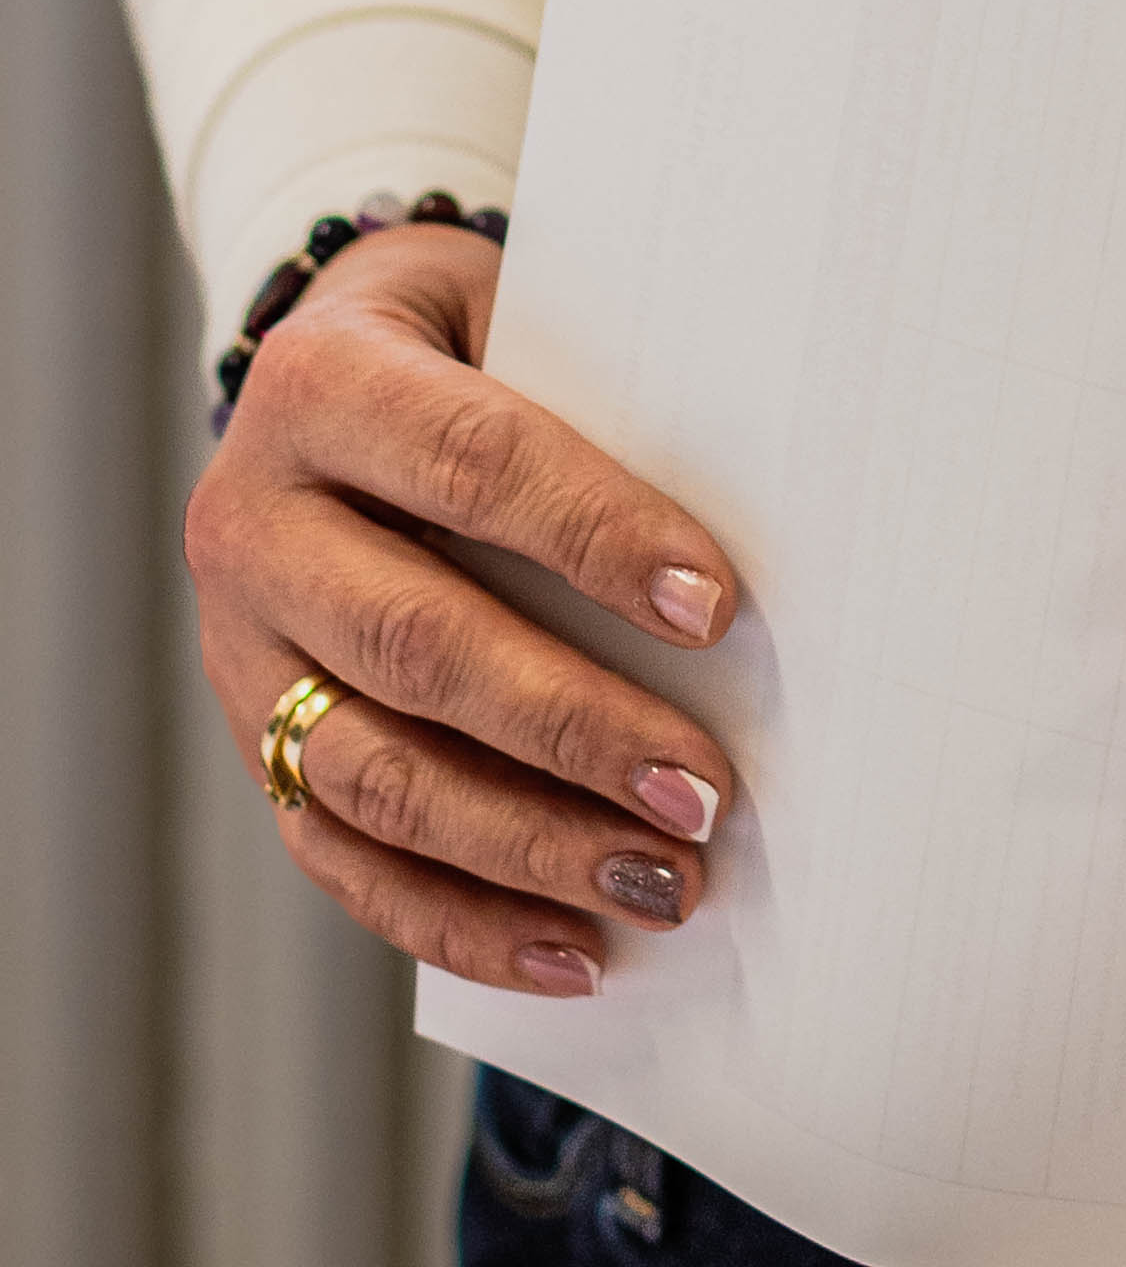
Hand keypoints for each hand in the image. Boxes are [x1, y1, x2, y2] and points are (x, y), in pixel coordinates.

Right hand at [185, 223, 741, 1000]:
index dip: (594, 535)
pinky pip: (345, 858)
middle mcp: (253, 521)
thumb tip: (743, 540)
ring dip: (529, 847)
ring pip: (376, 774)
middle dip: (573, 729)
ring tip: (662, 884)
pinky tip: (571, 952)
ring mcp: (240, 647)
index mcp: (323, 383)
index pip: (471, 464)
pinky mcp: (254, 744)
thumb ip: (598, 397)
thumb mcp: (517, 313)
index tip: (714, 610)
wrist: (331, 363)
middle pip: (418, 643)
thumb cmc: (472, 340)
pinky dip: (460, 919)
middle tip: (704, 796)